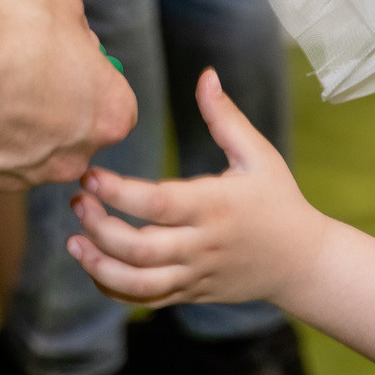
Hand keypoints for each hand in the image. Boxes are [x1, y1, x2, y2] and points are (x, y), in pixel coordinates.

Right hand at [0, 0, 135, 193]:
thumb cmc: (6, 26)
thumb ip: (75, 26)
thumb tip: (71, 37)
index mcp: (108, 115)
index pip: (112, 103)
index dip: (87, 78)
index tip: (61, 59)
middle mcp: (71, 158)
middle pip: (69, 134)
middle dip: (49, 109)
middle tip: (17, 73)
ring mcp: (19, 178)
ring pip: (20, 152)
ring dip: (6, 127)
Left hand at [66, 68, 329, 307]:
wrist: (301, 262)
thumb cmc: (278, 200)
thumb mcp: (258, 155)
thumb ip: (225, 117)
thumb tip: (206, 75)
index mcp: (215, 206)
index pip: (157, 203)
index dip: (118, 192)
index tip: (90, 175)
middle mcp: (203, 245)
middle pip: (141, 248)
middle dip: (101, 228)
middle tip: (76, 202)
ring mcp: (195, 274)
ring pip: (139, 282)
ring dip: (100, 266)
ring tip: (74, 242)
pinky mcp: (191, 293)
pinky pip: (146, 299)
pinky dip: (115, 289)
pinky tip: (94, 266)